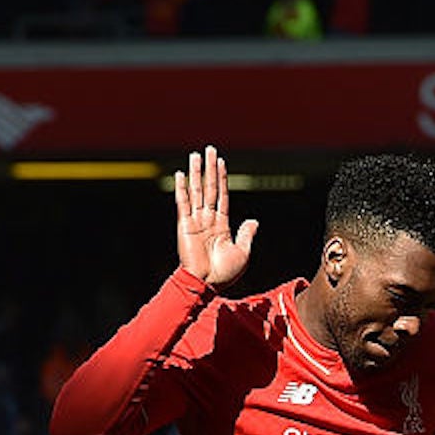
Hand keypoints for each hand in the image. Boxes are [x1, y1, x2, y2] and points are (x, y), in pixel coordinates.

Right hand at [175, 145, 256, 288]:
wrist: (206, 285)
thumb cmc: (224, 274)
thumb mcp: (243, 252)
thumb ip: (246, 234)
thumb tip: (254, 221)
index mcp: (221, 225)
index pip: (222, 195)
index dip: (222, 178)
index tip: (221, 162)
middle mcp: (207, 219)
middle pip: (209, 187)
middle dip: (210, 168)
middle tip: (209, 149)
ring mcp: (195, 221)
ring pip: (197, 191)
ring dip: (196, 172)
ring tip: (196, 155)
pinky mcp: (184, 226)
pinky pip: (183, 203)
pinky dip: (181, 189)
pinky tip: (181, 175)